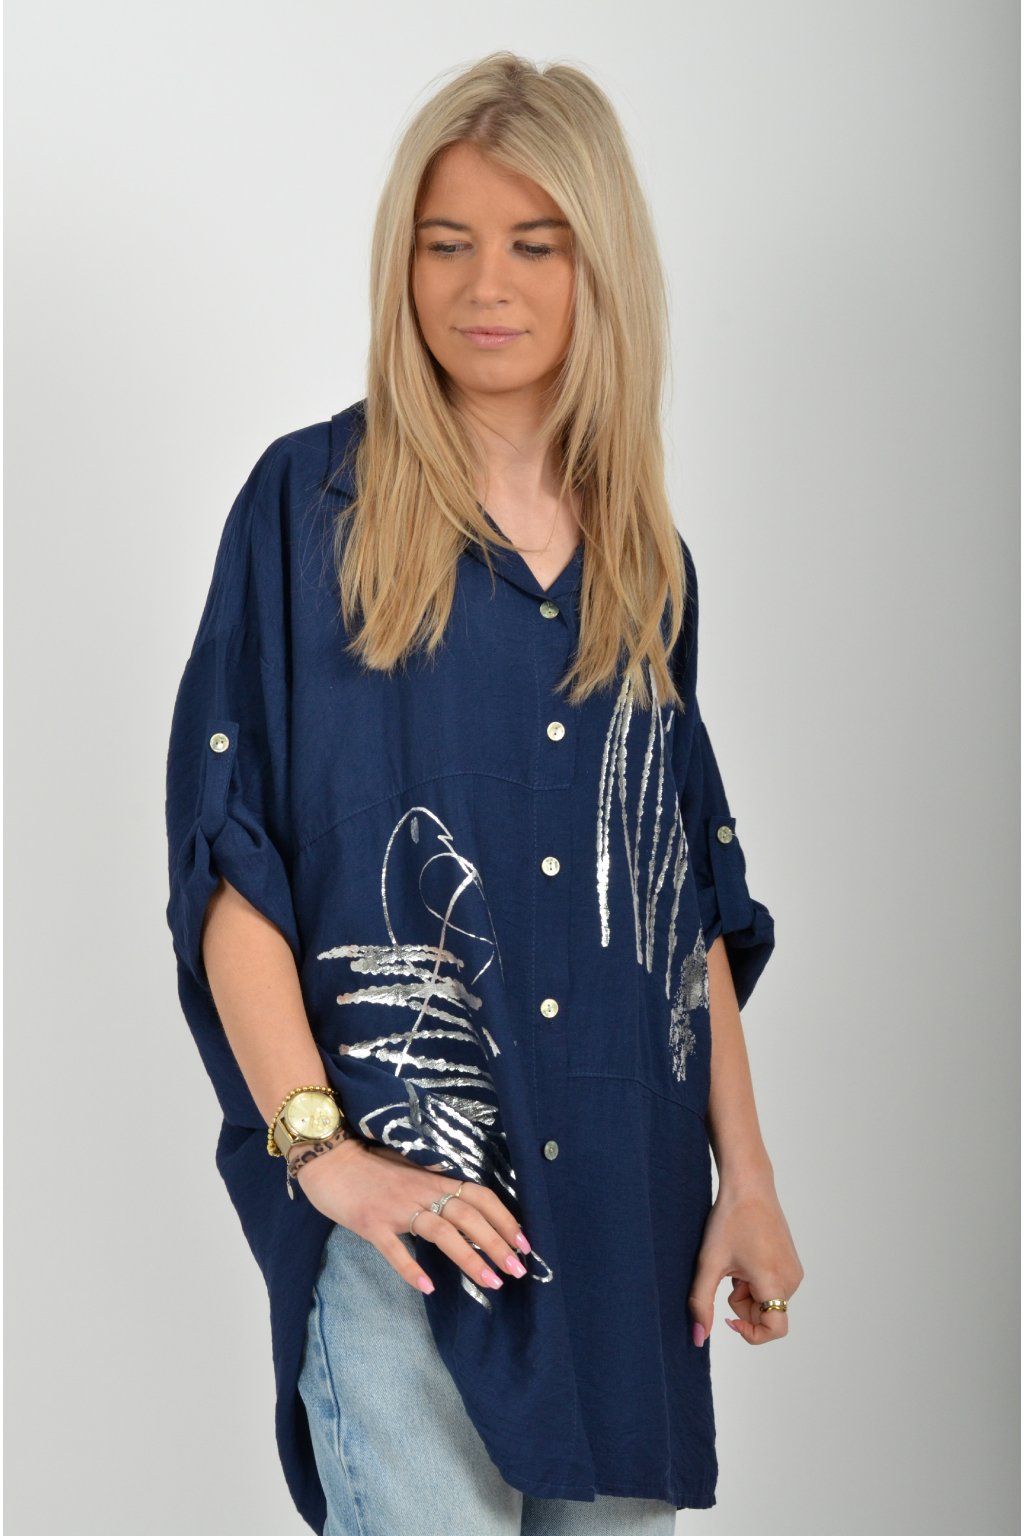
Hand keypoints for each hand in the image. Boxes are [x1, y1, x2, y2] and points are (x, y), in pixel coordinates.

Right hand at [294, 1135, 532, 1295]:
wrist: (328, 1158)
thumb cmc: (369, 1165)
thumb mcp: (409, 1170)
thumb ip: (435, 1185)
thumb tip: (465, 1204)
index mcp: (432, 1178)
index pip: (479, 1195)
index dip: (504, 1218)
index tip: (524, 1243)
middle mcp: (420, 1190)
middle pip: (468, 1215)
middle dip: (496, 1242)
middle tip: (518, 1270)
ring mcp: (396, 1207)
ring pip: (441, 1232)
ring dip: (469, 1258)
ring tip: (491, 1282)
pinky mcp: (370, 1222)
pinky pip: (394, 1248)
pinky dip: (411, 1268)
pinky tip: (428, 1287)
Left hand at [688, 1165, 803, 1345]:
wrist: (749, 1185)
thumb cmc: (729, 1220)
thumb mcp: (709, 1263)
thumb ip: (701, 1303)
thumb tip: (699, 1339)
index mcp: (775, 1280)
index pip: (775, 1330)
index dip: (750, 1333)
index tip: (727, 1318)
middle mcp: (792, 1279)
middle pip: (765, 1315)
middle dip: (742, 1303)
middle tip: (728, 1274)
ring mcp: (794, 1270)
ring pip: (767, 1301)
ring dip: (747, 1291)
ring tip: (737, 1261)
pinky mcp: (792, 1263)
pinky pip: (773, 1286)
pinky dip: (755, 1280)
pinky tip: (746, 1256)